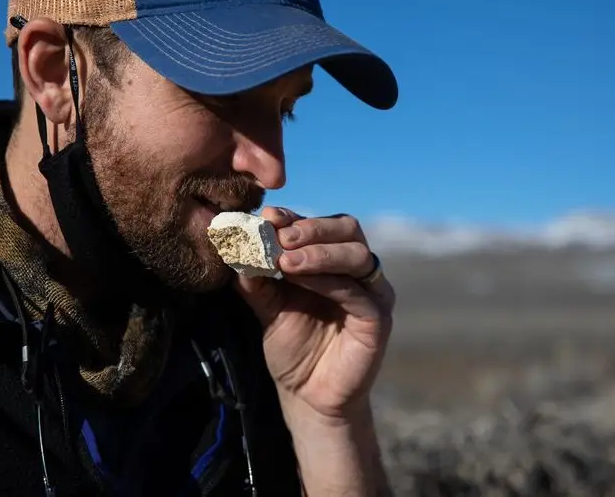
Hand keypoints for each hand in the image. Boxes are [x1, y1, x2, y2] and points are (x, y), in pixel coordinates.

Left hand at [233, 206, 395, 421]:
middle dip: (312, 228)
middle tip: (279, 235)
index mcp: (333, 260)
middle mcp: (357, 271)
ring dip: (319, 252)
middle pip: (348, 229)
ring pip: (357, 254)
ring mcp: (372, 293)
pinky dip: (328, 280)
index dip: (294, 218)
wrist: (308, 396)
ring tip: (284, 262)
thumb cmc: (293, 347)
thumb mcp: (267, 308)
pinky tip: (299, 280)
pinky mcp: (378, 319)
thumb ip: (257, 279)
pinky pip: (358, 292)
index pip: (320, 226)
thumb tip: (237, 245)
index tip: (265, 218)